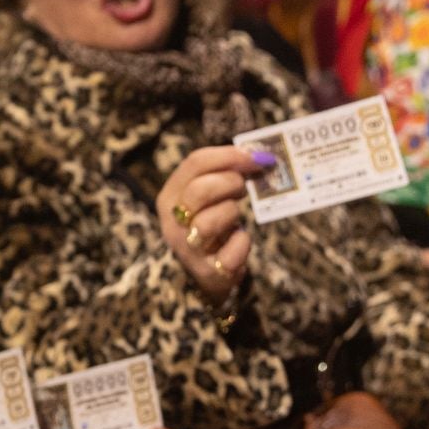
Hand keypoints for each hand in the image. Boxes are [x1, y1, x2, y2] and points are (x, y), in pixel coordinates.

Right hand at [157, 145, 267, 301]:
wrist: (207, 274)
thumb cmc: (210, 224)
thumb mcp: (206, 197)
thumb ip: (222, 174)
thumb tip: (258, 154)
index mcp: (170, 196)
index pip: (195, 162)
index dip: (229, 155)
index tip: (255, 157)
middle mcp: (173, 222)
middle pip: (200, 190)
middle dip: (230, 183)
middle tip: (243, 188)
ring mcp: (188, 248)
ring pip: (209, 222)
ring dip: (232, 213)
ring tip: (235, 217)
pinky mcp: (209, 271)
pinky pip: (233, 250)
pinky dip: (242, 242)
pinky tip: (239, 239)